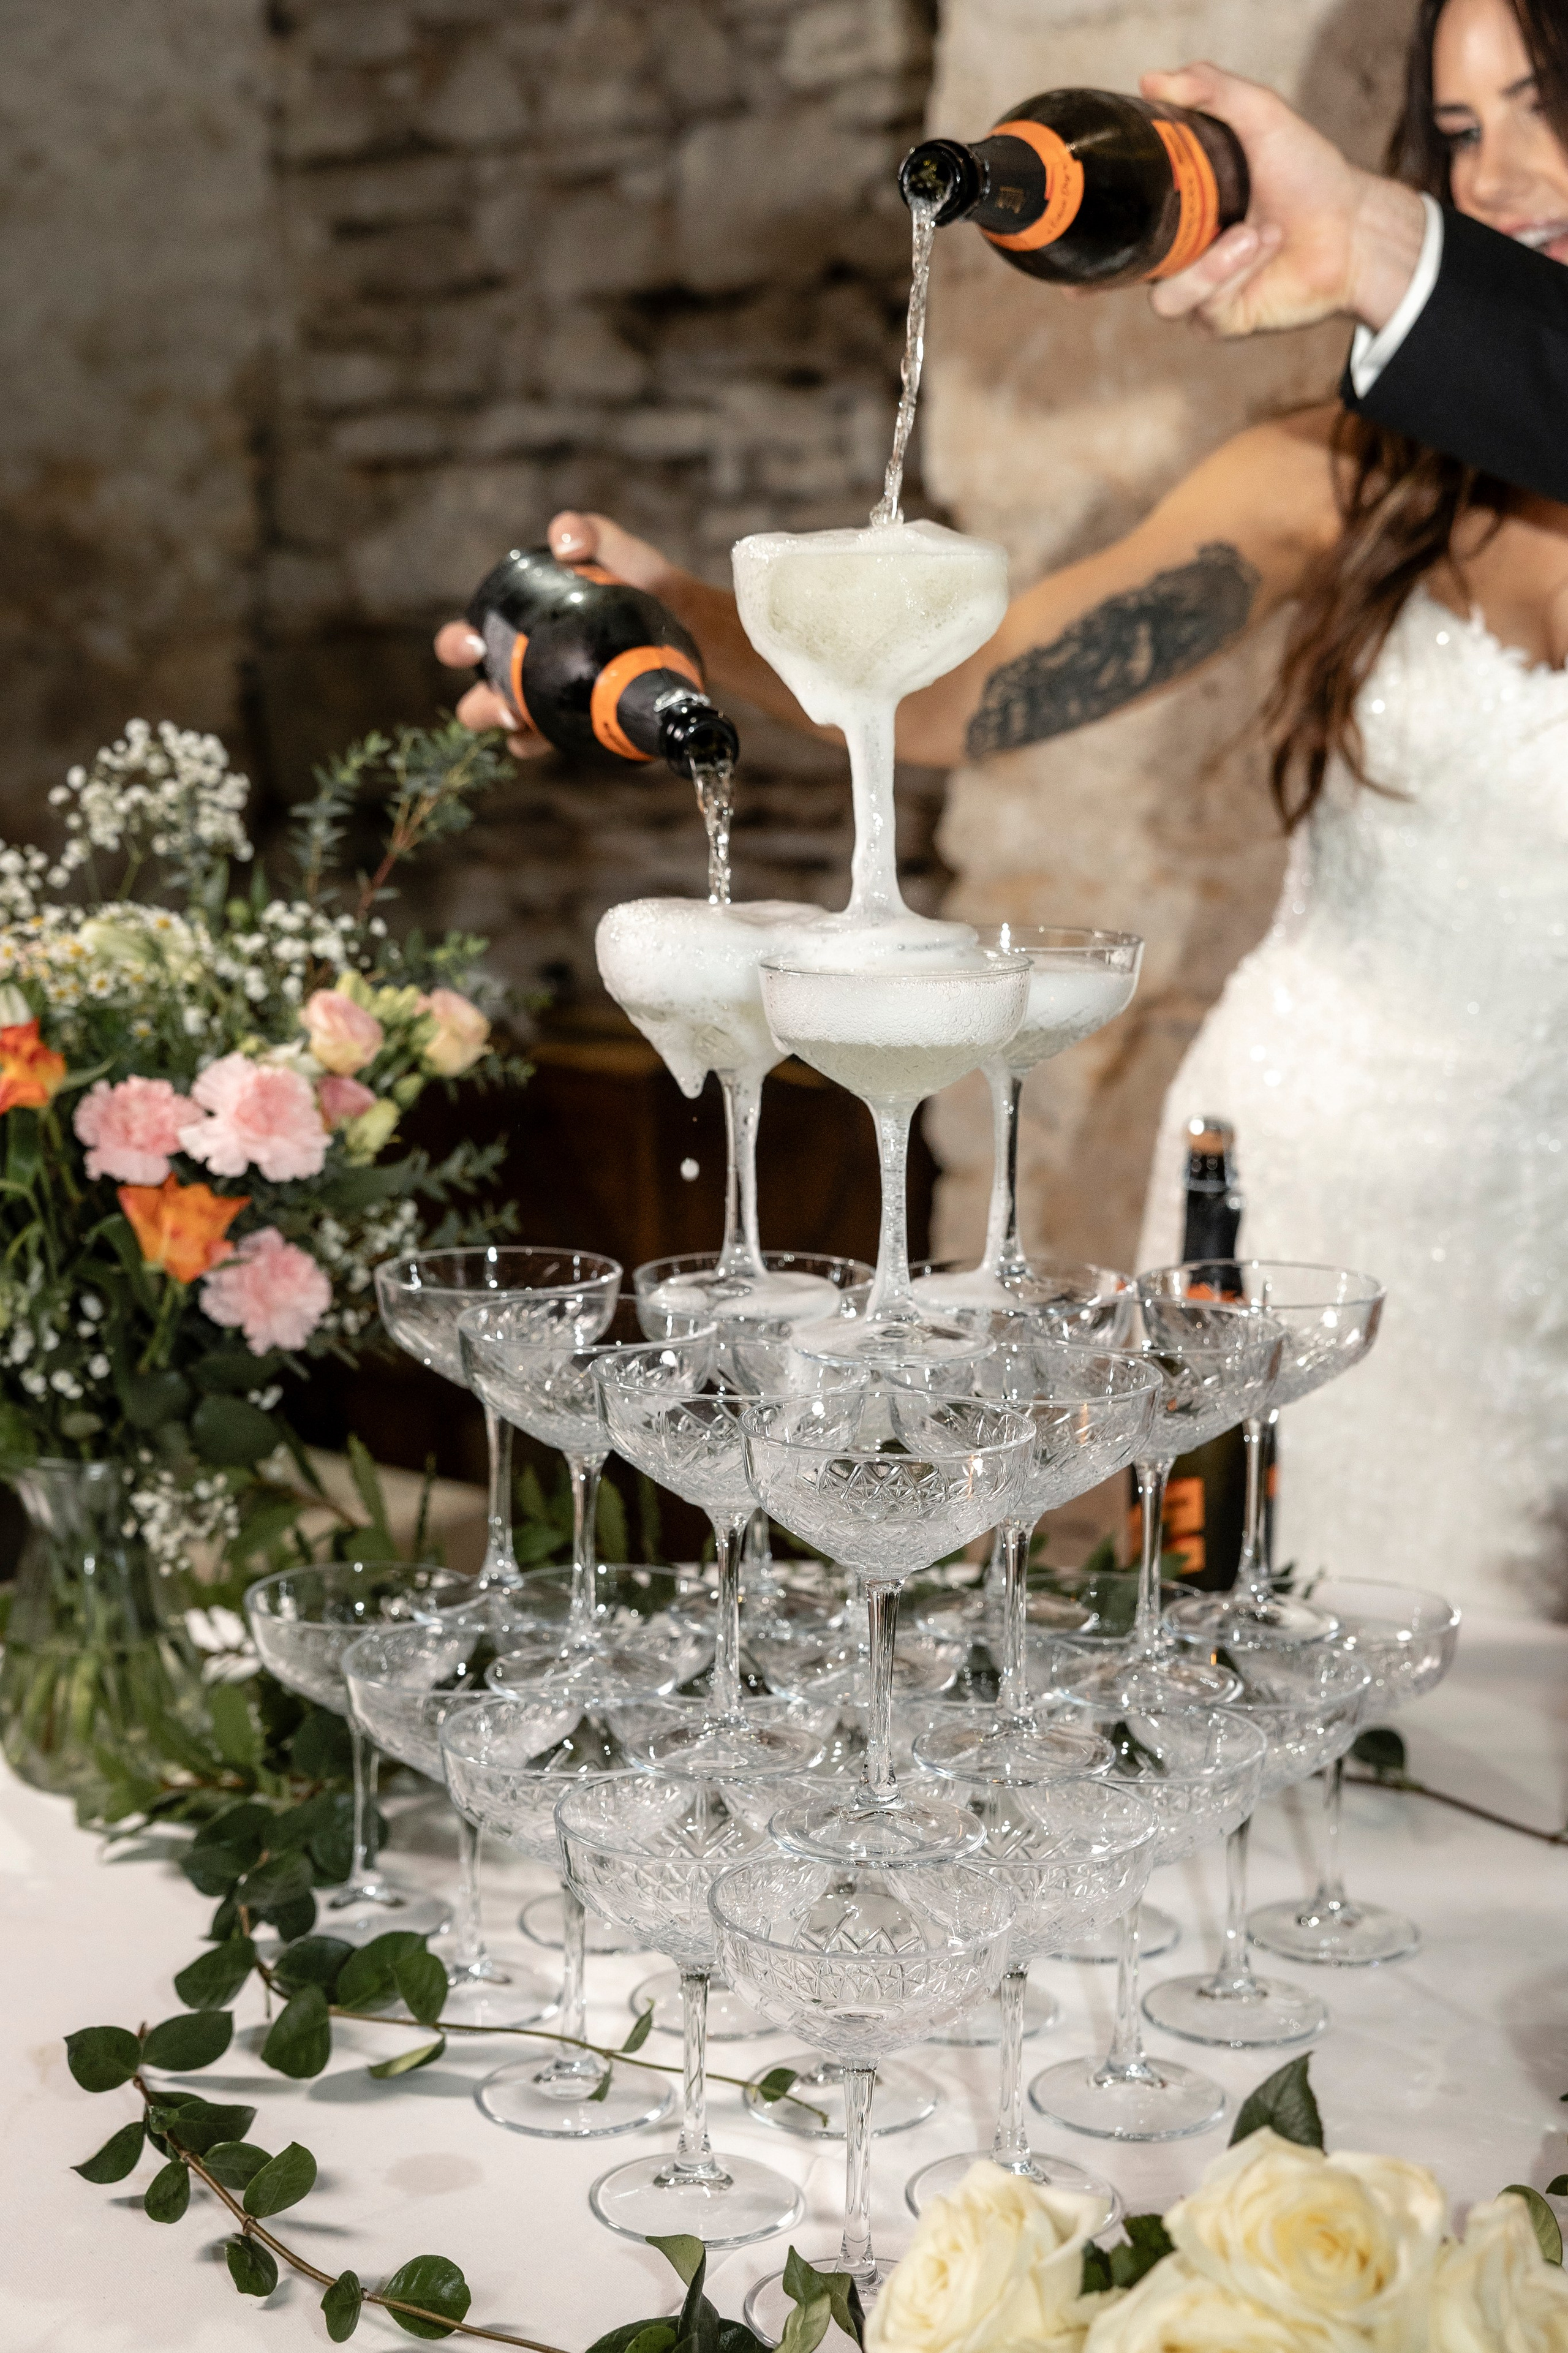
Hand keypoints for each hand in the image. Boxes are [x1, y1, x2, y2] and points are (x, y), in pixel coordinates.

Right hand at [433, 509, 676, 755]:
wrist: (685, 618)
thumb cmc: (637, 578)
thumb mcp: (613, 547)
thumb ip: (587, 530)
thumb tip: (565, 542)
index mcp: (514, 626)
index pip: (466, 640)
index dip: (456, 645)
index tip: (474, 644)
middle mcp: (521, 667)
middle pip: (477, 697)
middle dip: (479, 706)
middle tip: (504, 704)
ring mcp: (547, 700)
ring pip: (506, 724)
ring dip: (506, 728)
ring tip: (523, 722)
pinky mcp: (576, 723)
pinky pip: (543, 743)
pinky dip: (539, 744)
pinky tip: (549, 739)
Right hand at [1139, 63, 1426, 337]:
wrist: (1352, 228)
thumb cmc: (1310, 175)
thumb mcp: (1259, 115)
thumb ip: (1210, 88)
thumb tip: (1150, 79)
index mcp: (1182, 209)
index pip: (1132, 218)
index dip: (1121, 212)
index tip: (1112, 206)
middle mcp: (1185, 253)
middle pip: (1137, 264)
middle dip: (1167, 240)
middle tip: (1210, 211)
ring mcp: (1200, 292)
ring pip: (1166, 295)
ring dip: (1209, 265)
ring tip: (1252, 234)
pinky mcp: (1220, 321)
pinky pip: (1201, 308)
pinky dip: (1228, 274)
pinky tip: (1260, 248)